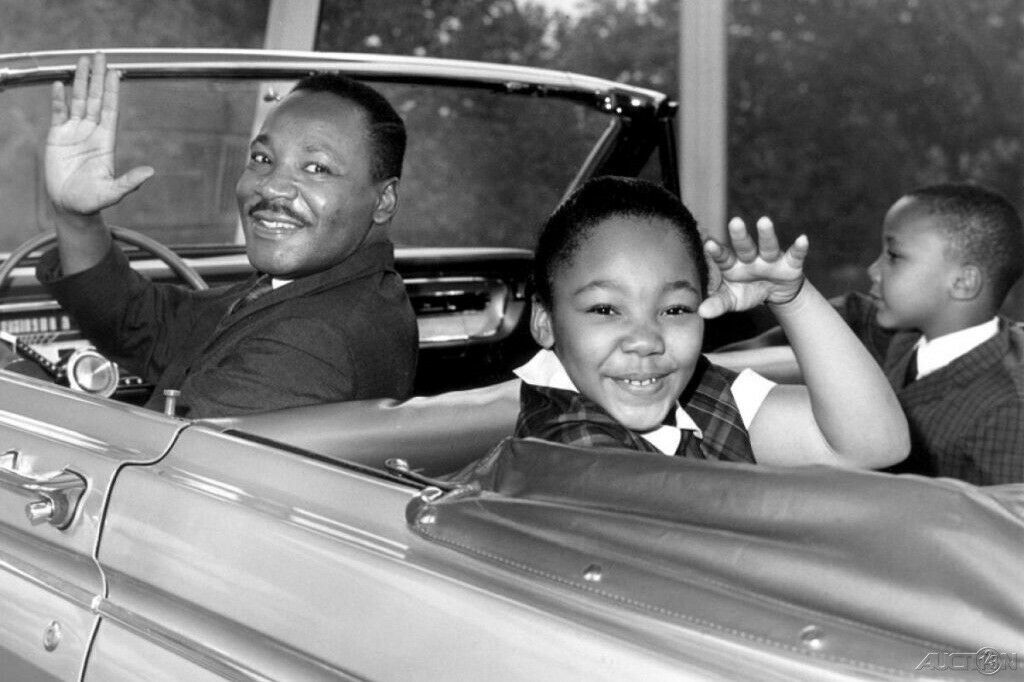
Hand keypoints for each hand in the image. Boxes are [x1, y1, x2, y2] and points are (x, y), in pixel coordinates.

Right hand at [46, 53, 152, 215]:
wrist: (70, 206)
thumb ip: (130, 182)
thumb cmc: (92, 201)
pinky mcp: (57, 137)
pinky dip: (58, 99)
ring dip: (80, 81)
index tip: (116, 72)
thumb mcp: (113, 192)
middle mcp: (91, 132)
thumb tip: (150, 173)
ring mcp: (74, 133)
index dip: (112, 91)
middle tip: (100, 55)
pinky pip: (57, 113)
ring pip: (78, 101)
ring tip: (82, 60)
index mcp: (105, 141)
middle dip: (97, 77)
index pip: (110, 110)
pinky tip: (59, 84)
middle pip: (95, 99)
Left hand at [698, 216, 807, 318]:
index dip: (717, 251)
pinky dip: (799, 248)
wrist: (775, 294)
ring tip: (764, 221)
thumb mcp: (732, 300)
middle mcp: (750, 258)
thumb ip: (717, 304)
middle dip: (740, 235)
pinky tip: (803, 239)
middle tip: (734, 221)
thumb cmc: (746, 292)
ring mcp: (770, 259)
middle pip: (744, 246)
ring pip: (768, 246)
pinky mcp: (790, 264)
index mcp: (732, 265)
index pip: (723, 257)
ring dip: (767, 234)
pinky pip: (795, 255)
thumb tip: (701, 312)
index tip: (708, 243)